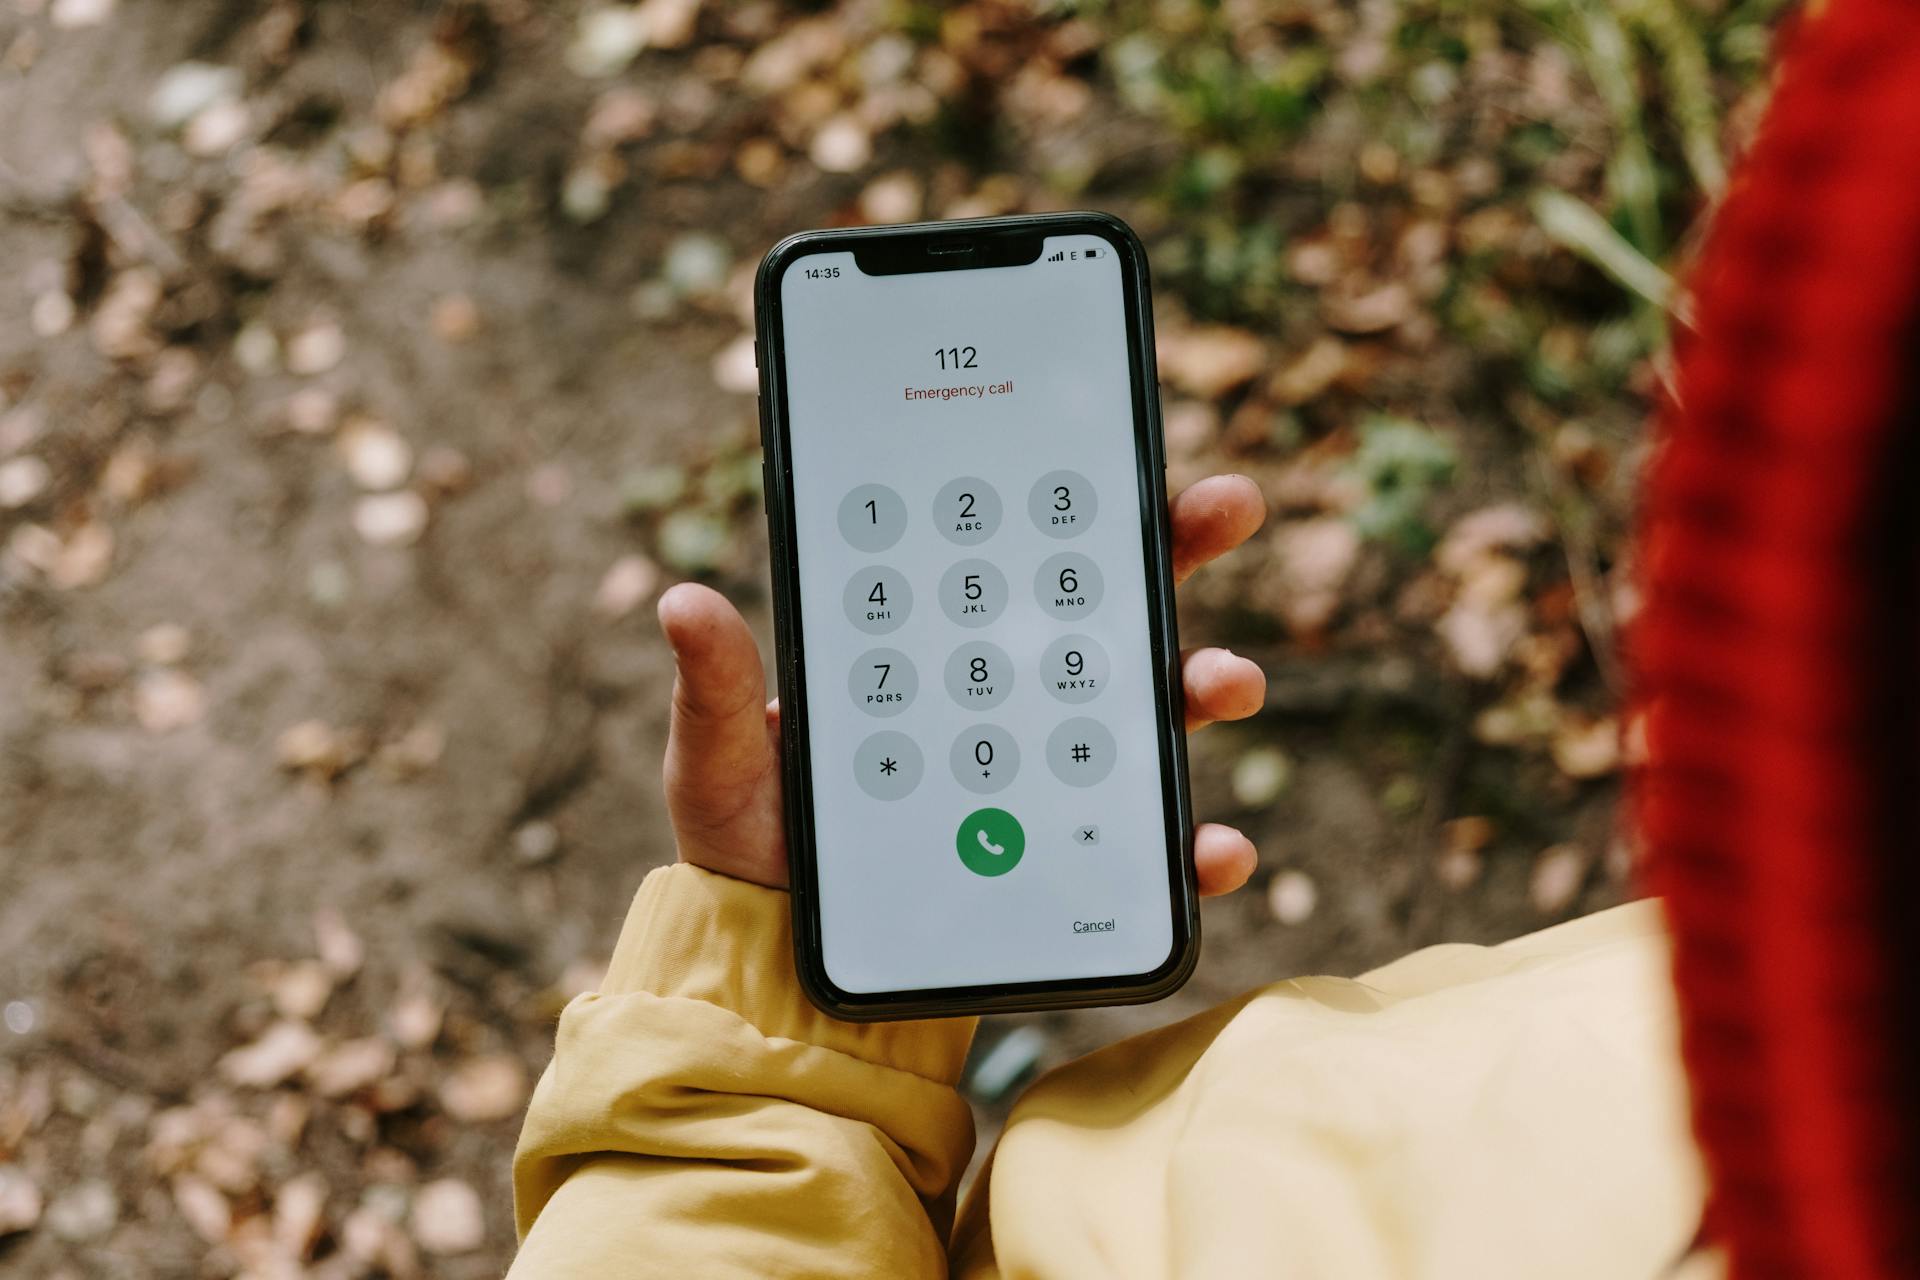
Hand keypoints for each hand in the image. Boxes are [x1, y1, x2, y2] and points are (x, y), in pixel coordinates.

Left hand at [658, 473, 1267, 893]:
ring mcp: (1042, 781)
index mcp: (931, 654)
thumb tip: (682, 602)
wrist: (780, 968)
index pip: (1011, 560)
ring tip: (1227, 682)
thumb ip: (719, 692)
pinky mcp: (1065, 866)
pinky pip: (1145, 854)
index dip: (1075, 499)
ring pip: (1146, 715)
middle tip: (1226, 506)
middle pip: (1105, 612)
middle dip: (1175, 551)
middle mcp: (1001, 702)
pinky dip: (1193, 850)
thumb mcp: (719, 763)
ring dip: (1204, 685)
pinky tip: (1214, 850)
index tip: (1126, 448)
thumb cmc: (751, 851)